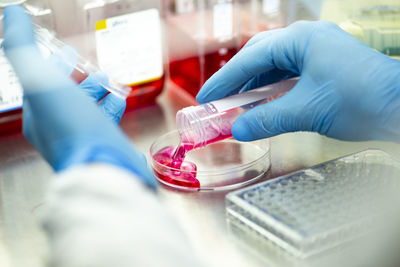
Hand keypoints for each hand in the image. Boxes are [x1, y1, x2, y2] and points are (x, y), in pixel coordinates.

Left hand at [3, 5, 154, 187]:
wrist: (102, 166)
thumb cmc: (71, 126)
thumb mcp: (39, 81)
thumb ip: (22, 48)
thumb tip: (11, 13)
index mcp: (38, 115)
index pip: (43, 84)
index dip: (54, 65)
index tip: (67, 52)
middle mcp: (59, 128)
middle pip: (69, 96)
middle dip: (81, 79)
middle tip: (95, 68)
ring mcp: (83, 137)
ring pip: (90, 108)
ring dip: (100, 91)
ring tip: (111, 79)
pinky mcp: (105, 143)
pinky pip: (107, 120)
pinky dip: (115, 105)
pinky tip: (123, 98)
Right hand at [196, 21, 399, 141]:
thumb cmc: (359, 100)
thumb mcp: (305, 111)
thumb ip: (267, 120)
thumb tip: (238, 131)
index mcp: (300, 39)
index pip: (250, 59)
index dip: (225, 80)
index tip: (206, 97)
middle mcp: (307, 38)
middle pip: (259, 57)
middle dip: (237, 80)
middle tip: (217, 100)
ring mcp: (317, 49)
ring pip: (274, 66)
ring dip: (254, 86)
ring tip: (236, 106)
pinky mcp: (325, 64)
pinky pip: (289, 74)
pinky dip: (272, 89)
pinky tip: (263, 103)